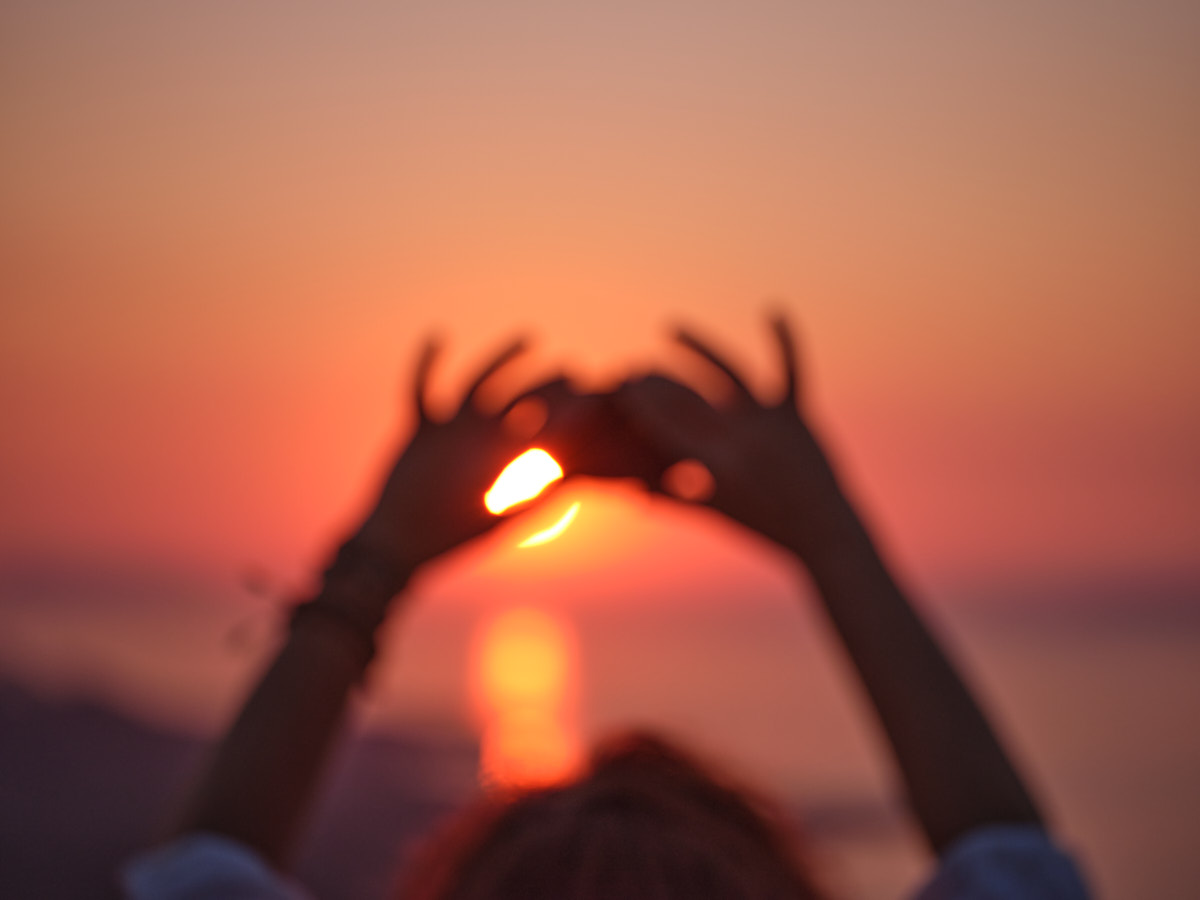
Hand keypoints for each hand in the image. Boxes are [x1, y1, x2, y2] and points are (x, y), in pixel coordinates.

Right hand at [350, 337, 566, 579]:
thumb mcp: (494, 523)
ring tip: (530, 336)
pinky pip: (421, 389)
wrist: (400, 544)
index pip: (542, 431)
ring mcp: (452, 429)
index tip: (596, 405)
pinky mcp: (421, 428)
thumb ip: (529, 506)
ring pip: (478, 384)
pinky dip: (425, 364)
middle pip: (518, 399)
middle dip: (544, 383)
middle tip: (574, 368)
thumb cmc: (449, 540)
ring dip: (501, 360)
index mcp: (506, 460)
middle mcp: (483, 438)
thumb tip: (568, 490)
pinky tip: (438, 335)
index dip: (567, 418)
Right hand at [615, 316, 852, 558]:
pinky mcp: (796, 414)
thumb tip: (633, 492)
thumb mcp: (713, 513)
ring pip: (728, 371)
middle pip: (687, 396)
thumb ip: (672, 498)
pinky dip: (786, 340)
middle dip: (656, 378)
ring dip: (698, 346)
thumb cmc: (764, 525)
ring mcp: (769, 423)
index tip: (618, 387)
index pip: (663, 427)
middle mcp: (739, 440)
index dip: (637, 404)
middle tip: (634, 367)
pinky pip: (792, 370)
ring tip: (670, 327)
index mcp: (714, 468)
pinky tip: (772, 309)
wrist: (824, 532)